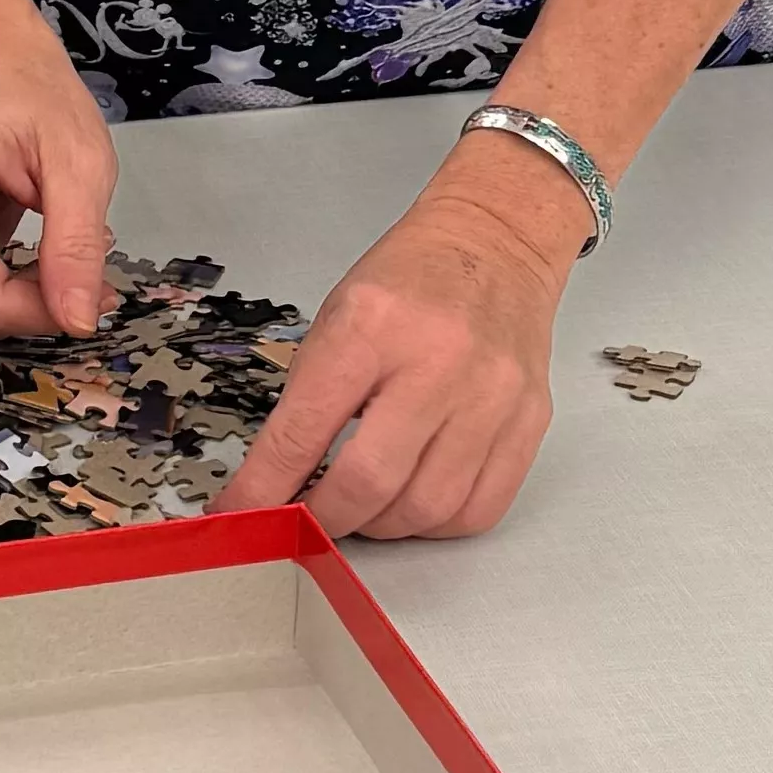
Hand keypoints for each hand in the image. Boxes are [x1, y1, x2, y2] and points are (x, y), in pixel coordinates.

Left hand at [217, 174, 574, 540]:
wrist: (497, 246)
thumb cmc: (412, 280)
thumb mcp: (337, 317)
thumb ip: (309, 399)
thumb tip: (278, 480)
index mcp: (372, 328)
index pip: (305, 431)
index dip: (266, 488)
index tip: (245, 516)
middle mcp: (438, 364)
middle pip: (370, 482)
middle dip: (326, 518)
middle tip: (309, 520)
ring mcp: (491, 397)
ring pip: (426, 508)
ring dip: (381, 526)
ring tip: (364, 508)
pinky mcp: (527, 422)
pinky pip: (478, 509)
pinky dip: (435, 523)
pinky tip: (415, 503)